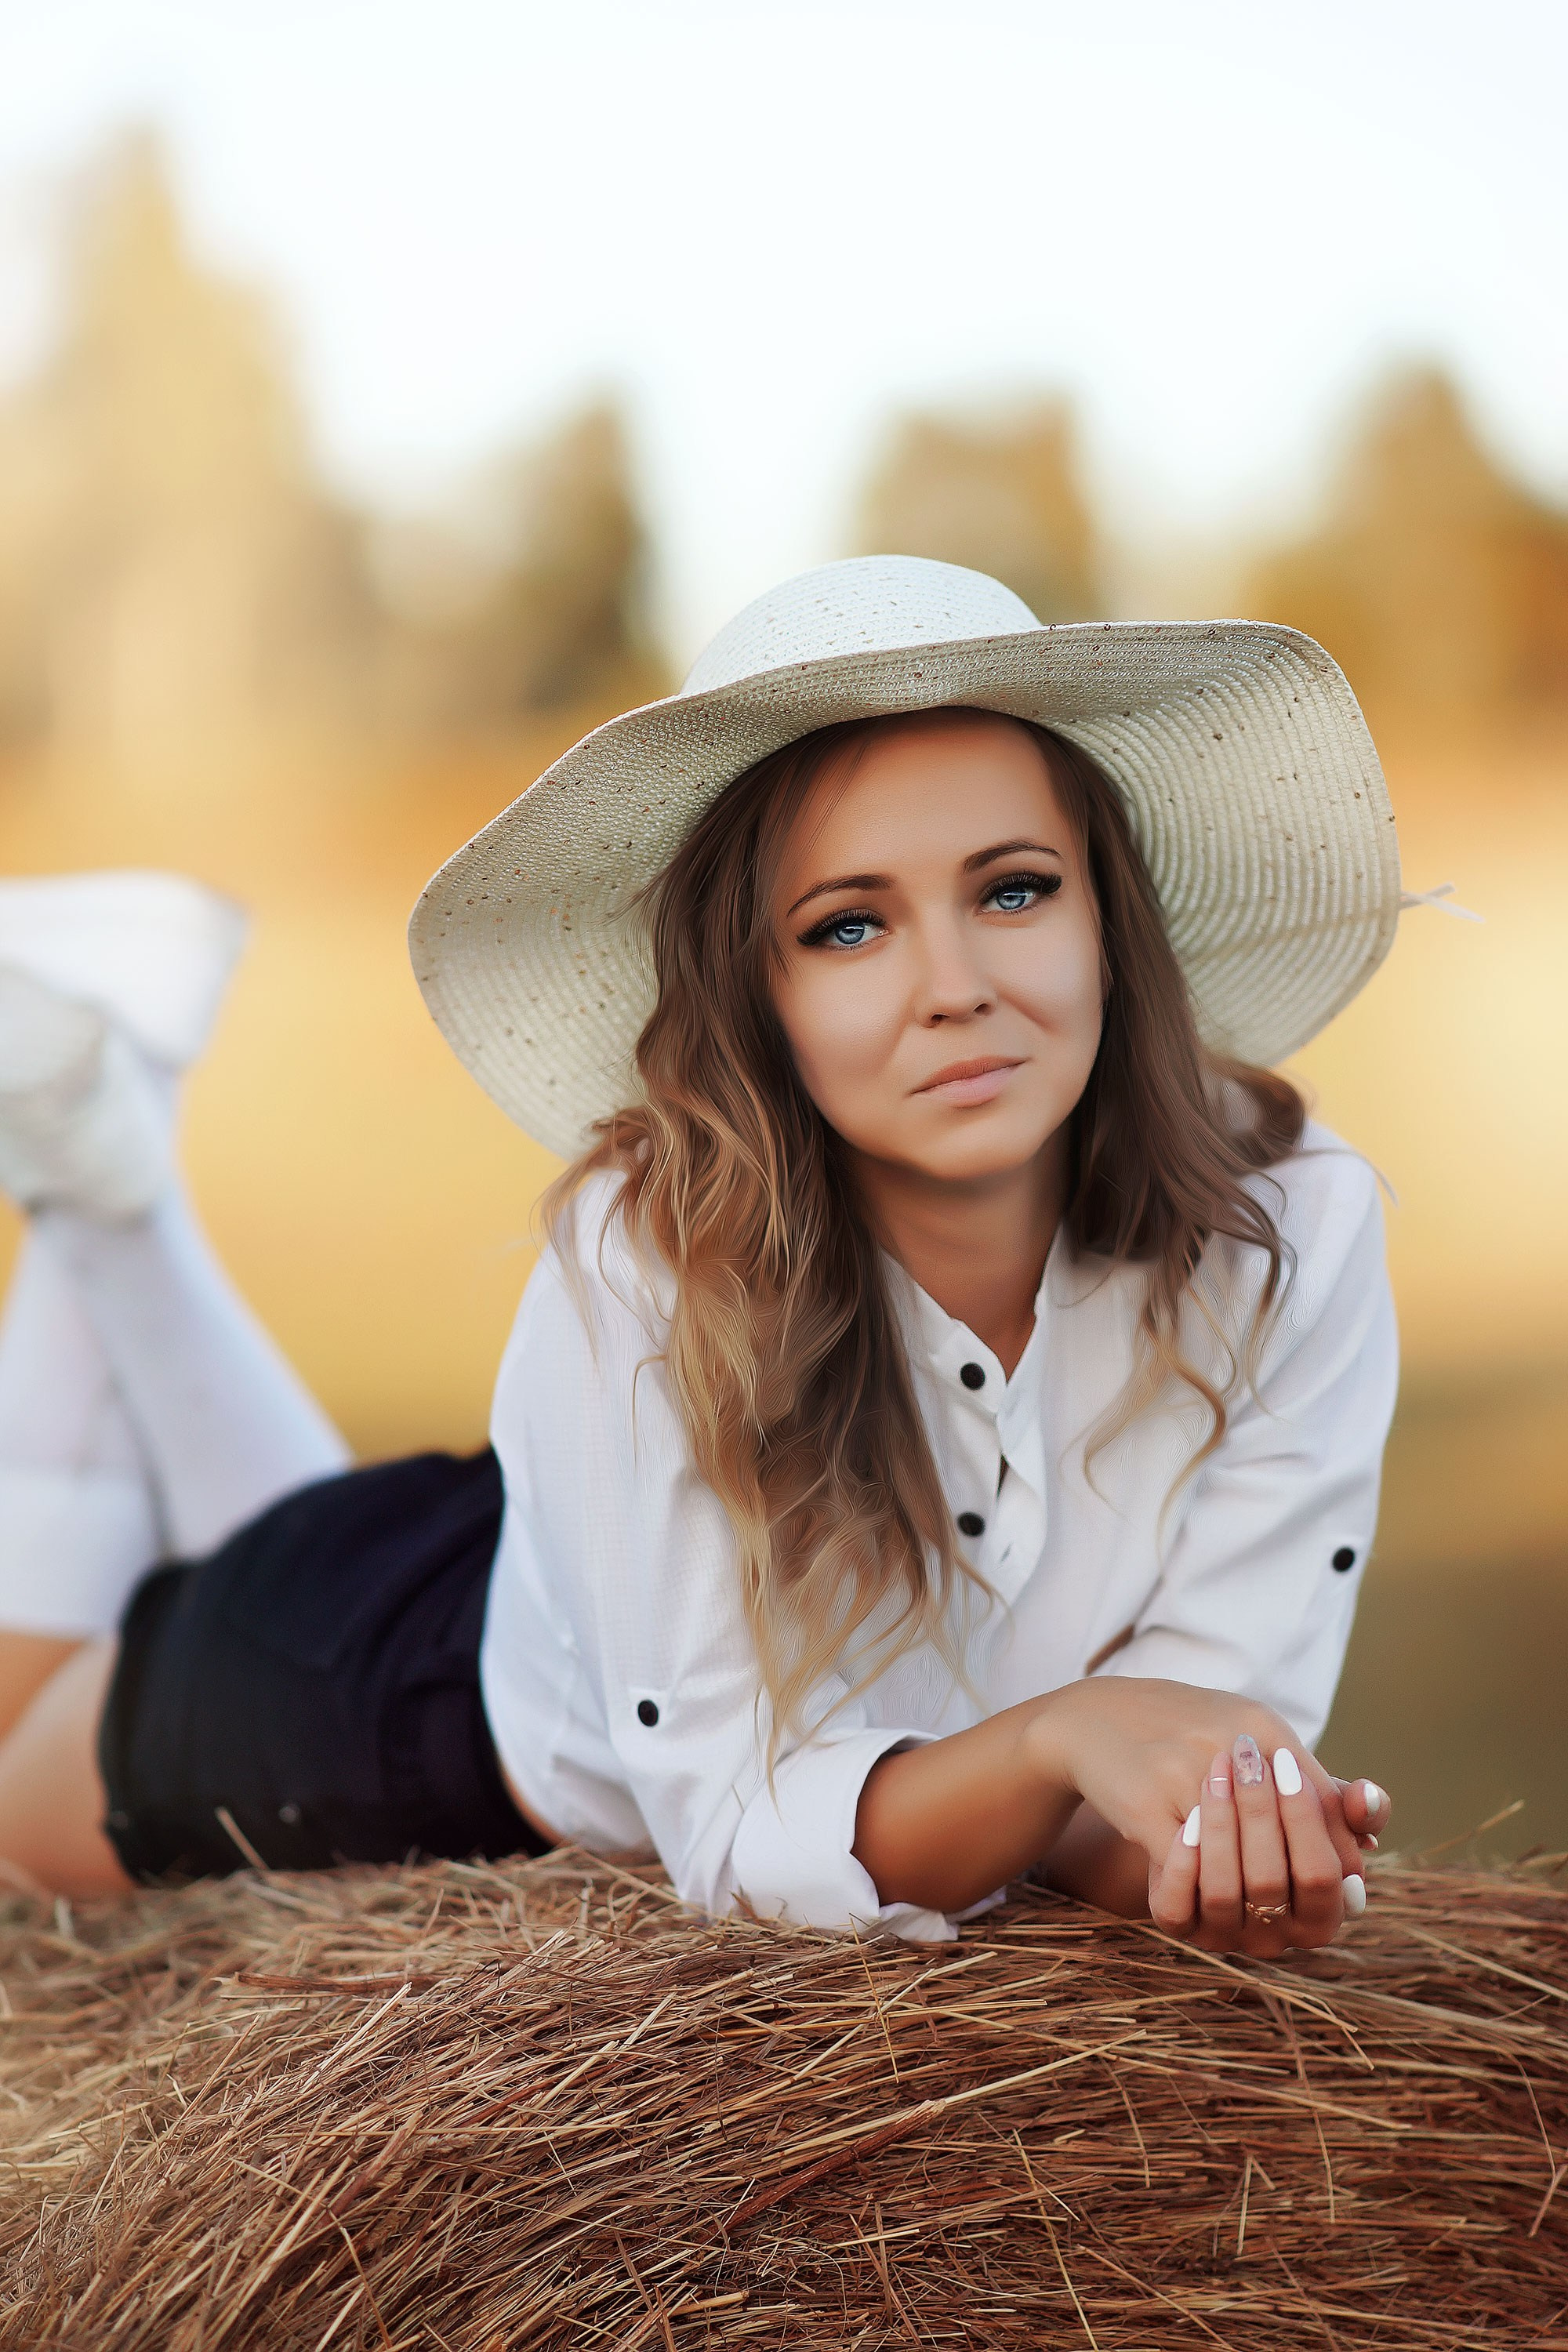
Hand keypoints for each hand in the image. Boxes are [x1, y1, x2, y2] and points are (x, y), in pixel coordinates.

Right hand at [1027, 1677, 1386, 1954]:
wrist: (1092, 1718)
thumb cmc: (1185, 1738)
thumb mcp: (1251, 1741)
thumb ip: (1312, 1789)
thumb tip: (1368, 1846)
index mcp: (1267, 1727)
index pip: (1333, 1811)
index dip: (1340, 1861)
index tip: (1330, 1886)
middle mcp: (1234, 1743)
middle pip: (1303, 1855)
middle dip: (1298, 1892)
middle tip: (1277, 1903)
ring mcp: (1188, 1773)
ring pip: (1248, 1877)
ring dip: (1245, 1898)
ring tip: (1238, 1901)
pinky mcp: (1145, 1804)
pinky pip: (1187, 1876)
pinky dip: (1196, 1895)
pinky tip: (1195, 1895)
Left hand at [1151, 1738, 1388, 1956]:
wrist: (1203, 1817)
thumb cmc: (1276, 1814)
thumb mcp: (1313, 1803)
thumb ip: (1346, 1802)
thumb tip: (1366, 1796)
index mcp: (1322, 1916)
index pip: (1321, 1874)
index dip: (1305, 1816)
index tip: (1284, 1759)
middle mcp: (1277, 1938)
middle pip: (1269, 1880)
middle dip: (1258, 1811)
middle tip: (1244, 1753)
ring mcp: (1228, 1938)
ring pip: (1223, 1893)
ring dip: (1219, 1826)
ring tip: (1216, 1770)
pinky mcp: (1184, 1930)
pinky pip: (1178, 1910)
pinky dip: (1183, 1864)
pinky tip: (1186, 1817)